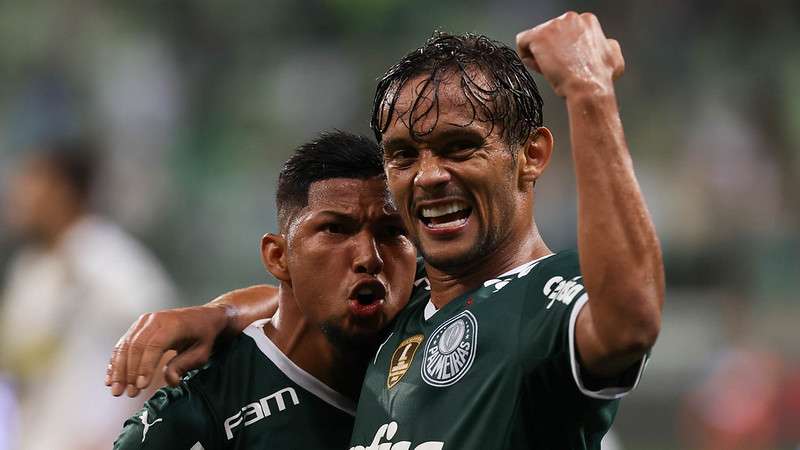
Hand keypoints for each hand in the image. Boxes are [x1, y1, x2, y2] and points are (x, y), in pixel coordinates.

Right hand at [105, 303, 229, 396]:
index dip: (145, 366)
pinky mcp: (137, 327)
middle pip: (136, 346)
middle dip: (129, 372)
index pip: (154, 345)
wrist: (203, 317)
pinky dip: (115, 362)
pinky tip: (111, 379)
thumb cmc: (204, 336)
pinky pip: (123, 344)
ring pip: (126, 346)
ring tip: (117, 390)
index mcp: (173, 323)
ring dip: (119, 370)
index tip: (141, 386)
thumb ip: (185, 365)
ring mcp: (144, 322)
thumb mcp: (202, 352)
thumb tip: (170, 380)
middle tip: (127, 393)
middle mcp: (155, 319)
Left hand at [516, 11, 623, 96]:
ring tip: (550, 70)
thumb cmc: (599, 78)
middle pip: (550, 34)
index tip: (566, 63)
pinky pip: (522, 42)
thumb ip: (607, 46)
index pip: (565, 32)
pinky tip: (539, 67)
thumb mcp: (614, 58)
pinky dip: (526, 56)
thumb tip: (606, 44)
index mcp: (587, 21)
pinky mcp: (538, 36)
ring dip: (539, 56)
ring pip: (536, 39)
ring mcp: (553, 25)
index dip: (563, 50)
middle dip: (550, 51)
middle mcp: (570, 18)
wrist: (588, 88)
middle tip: (557, 68)